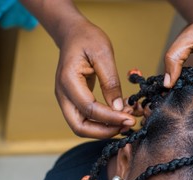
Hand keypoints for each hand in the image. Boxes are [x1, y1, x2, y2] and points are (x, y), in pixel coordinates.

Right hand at [54, 20, 135, 137]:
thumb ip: (110, 82)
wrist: (73, 34)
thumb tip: (119, 107)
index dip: (110, 118)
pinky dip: (103, 123)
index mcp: (68, 81)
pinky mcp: (74, 101)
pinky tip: (119, 117)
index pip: (89, 109)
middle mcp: (63, 94)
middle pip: (79, 127)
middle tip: (127, 126)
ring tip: (125, 123)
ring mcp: (67, 100)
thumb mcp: (103, 54)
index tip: (129, 119)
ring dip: (104, 129)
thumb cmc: (88, 39)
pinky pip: (87, 119)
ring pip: (82, 126)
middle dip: (104, 131)